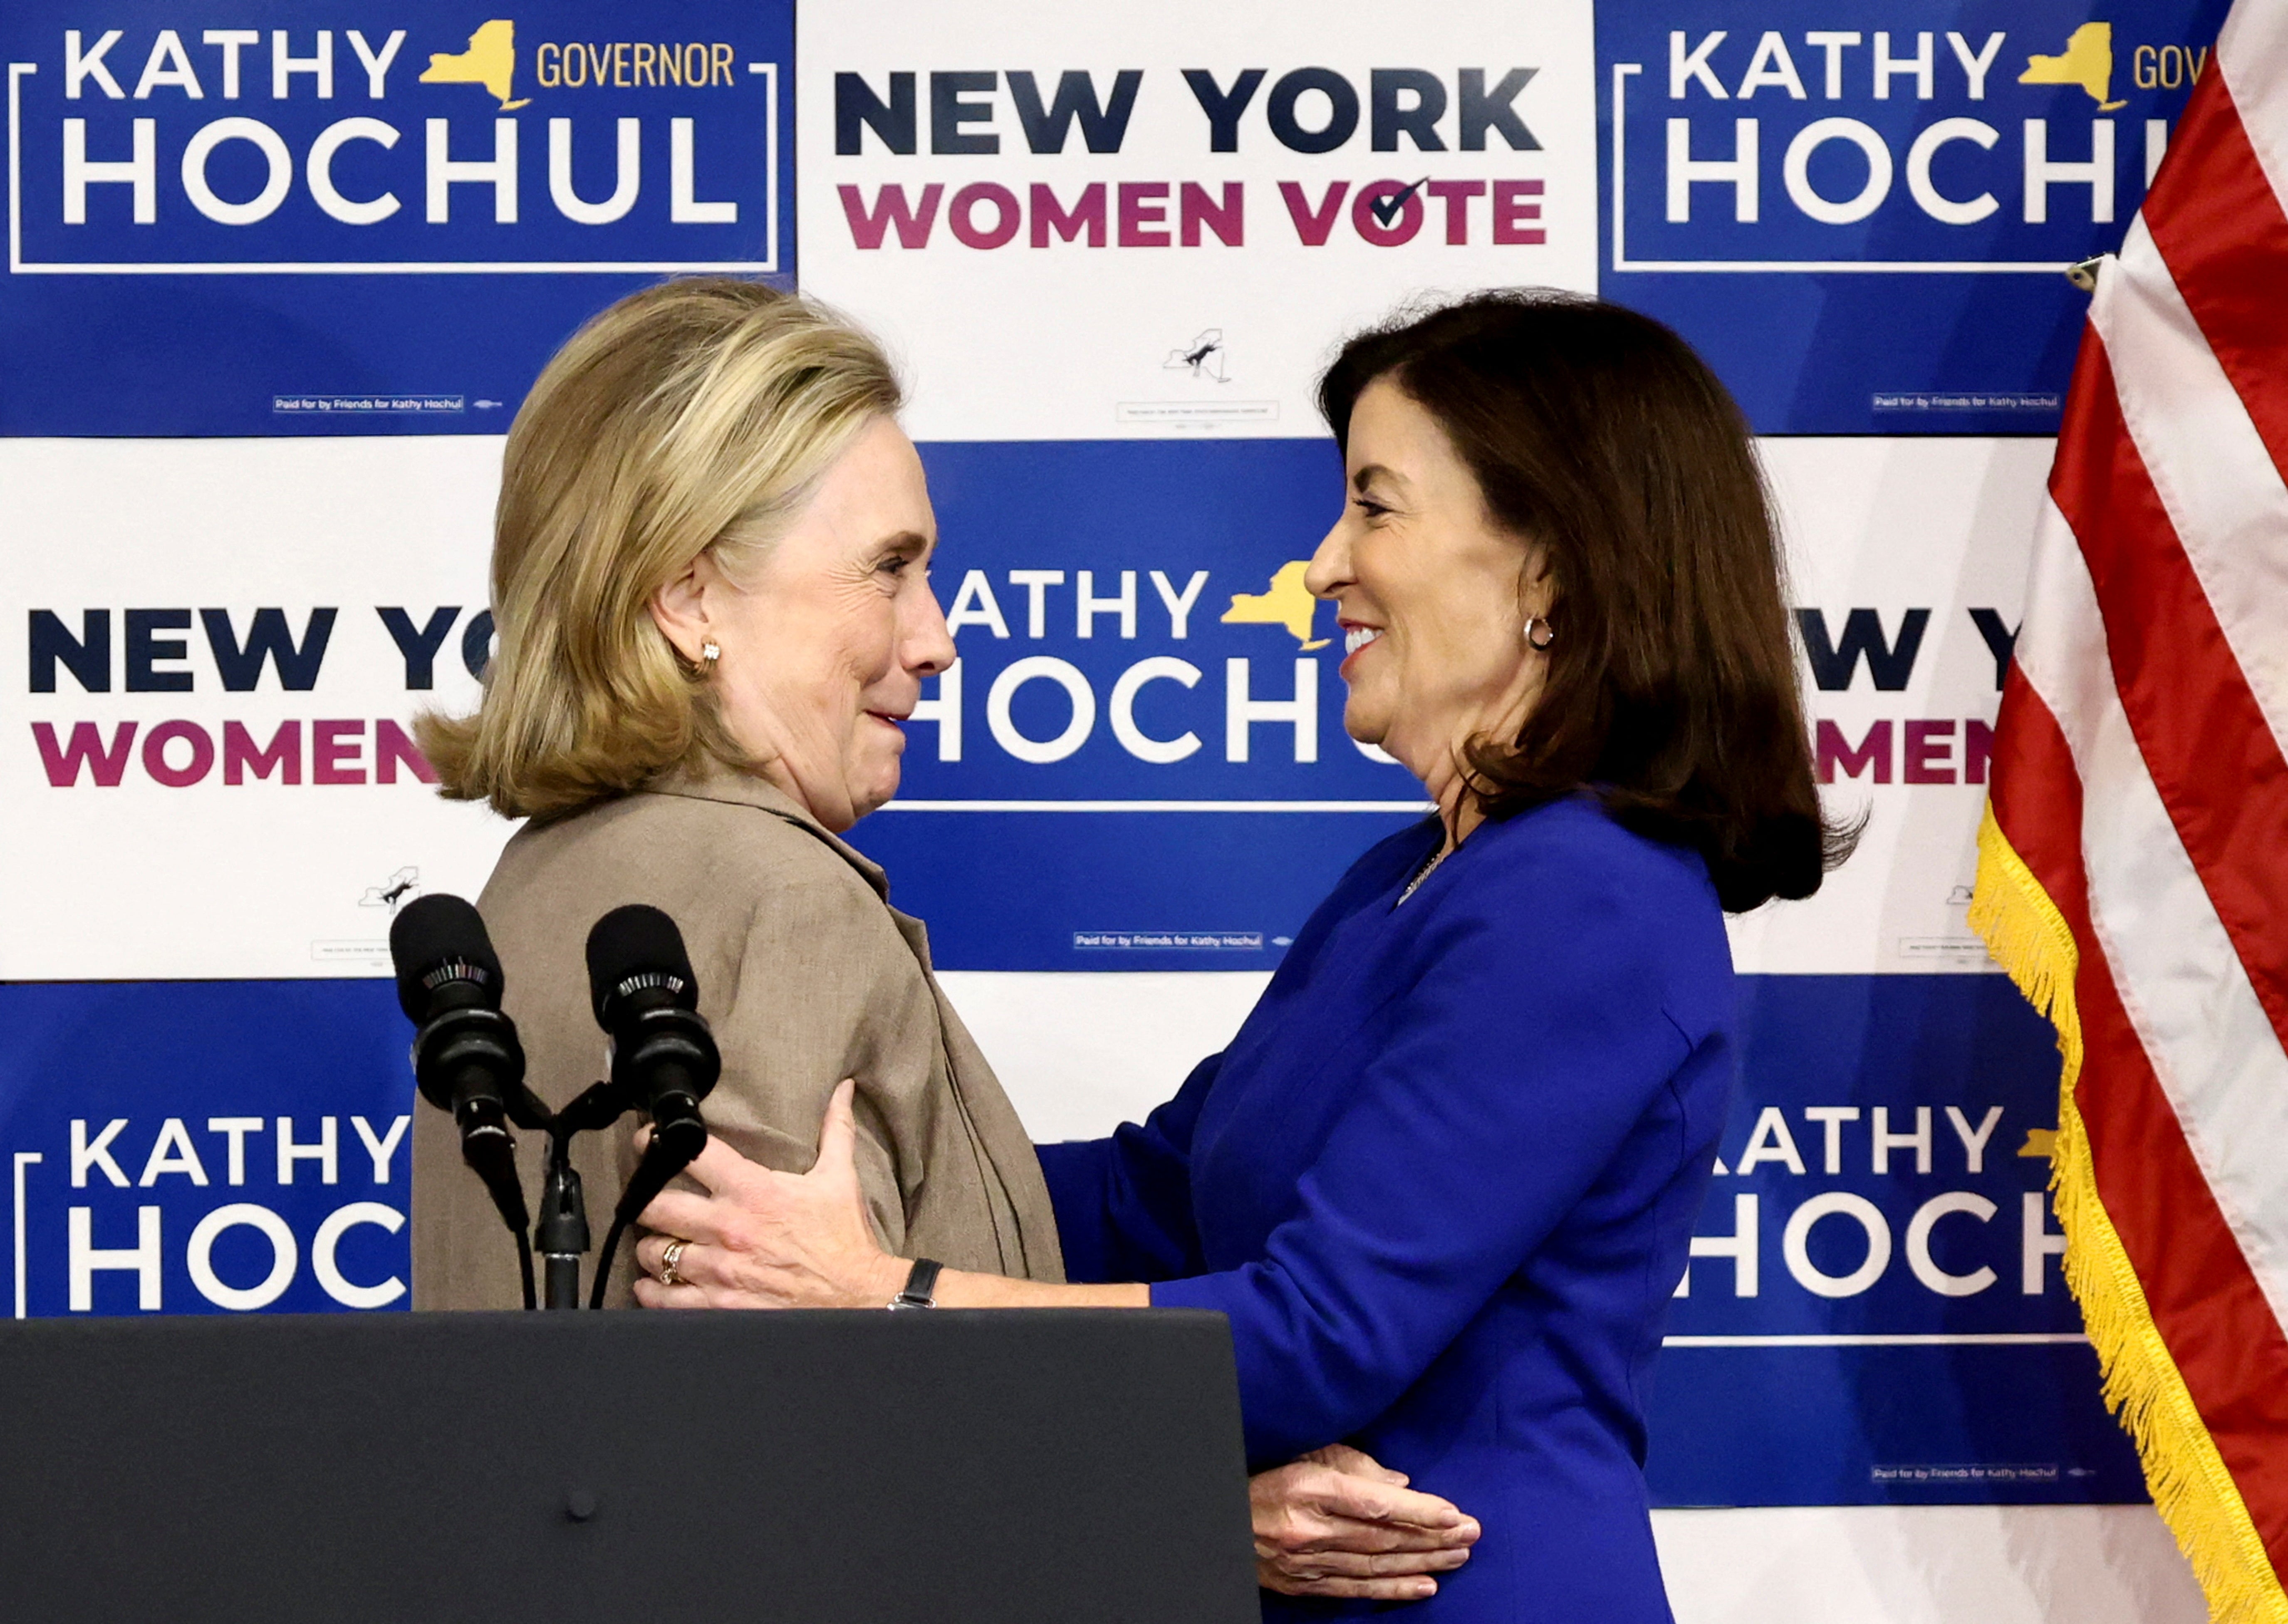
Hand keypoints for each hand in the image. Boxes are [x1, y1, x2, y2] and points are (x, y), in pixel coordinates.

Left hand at [630, 1079, 905, 1309]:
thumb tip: (844, 1088)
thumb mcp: (840, 1177)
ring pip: (654, 1252)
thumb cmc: (844, 1238)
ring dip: (650, 1247)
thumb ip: (835, 1129)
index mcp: (752, 1190)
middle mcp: (728, 1228)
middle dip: (646, 1200)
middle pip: (655, 1206)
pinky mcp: (718, 1305)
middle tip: (647, 1199)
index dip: (659, 1141)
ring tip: (656, 1243)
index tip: (647, 1139)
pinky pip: (664, 1297)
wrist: (857, 1296)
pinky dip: (652, 1290)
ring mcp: (719, 1270)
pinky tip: (653, 1283)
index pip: (691, 1154)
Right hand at [1250, 1444, 1479, 1600]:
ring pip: (1376, 1565)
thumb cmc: (1267, 1477)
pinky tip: (1425, 1586)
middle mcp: (1310, 1529)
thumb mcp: (1304, 1455)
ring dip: (1422, 1562)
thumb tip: (1400, 1484)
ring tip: (1458, 1556)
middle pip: (1383, 1537)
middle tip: (1470, 1534)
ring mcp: (1307, 1562)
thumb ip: (1353, 1465)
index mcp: (1310, 1489)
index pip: (1375, 1504)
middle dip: (1432, 1537)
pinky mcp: (1304, 1585)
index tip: (1453, 1512)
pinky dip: (1393, 1589)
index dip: (1418, 1511)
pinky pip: (1357, 1589)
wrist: (1223, 1521)